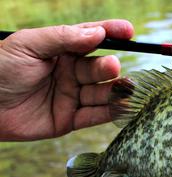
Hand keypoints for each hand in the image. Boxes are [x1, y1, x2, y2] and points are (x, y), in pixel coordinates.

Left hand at [0, 20, 133, 140]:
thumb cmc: (0, 69)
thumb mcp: (28, 45)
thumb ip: (63, 38)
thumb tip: (98, 33)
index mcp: (60, 51)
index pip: (91, 39)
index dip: (111, 33)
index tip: (128, 31)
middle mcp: (69, 73)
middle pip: (97, 68)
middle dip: (108, 67)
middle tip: (113, 66)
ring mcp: (71, 96)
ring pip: (99, 93)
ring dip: (115, 91)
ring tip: (127, 89)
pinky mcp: (69, 119)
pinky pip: (93, 116)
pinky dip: (110, 112)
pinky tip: (123, 107)